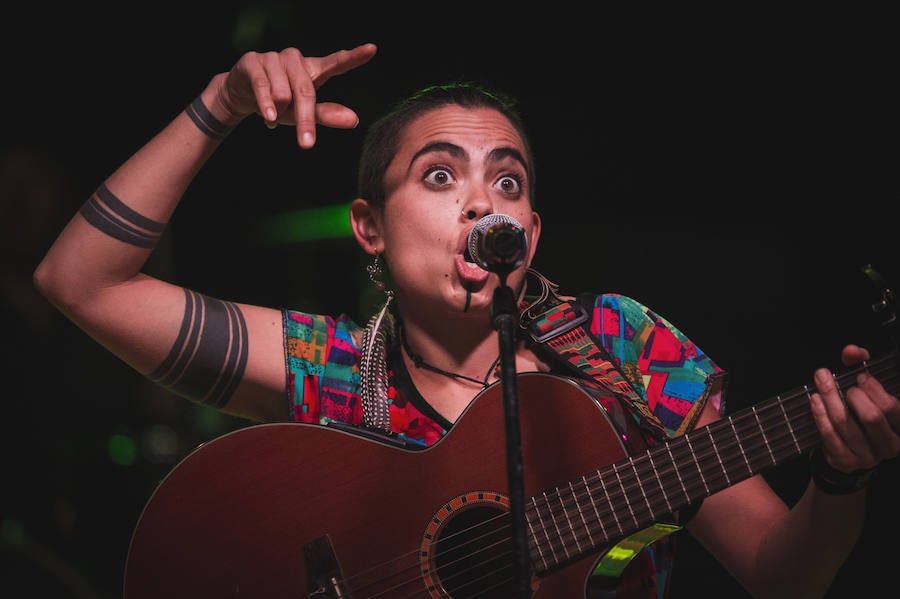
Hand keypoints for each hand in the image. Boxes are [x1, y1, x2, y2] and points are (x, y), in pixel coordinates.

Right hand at [216, 43, 377, 147]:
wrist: (241, 95)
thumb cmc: (280, 105)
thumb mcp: (303, 114)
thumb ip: (327, 115)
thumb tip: (354, 120)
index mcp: (313, 70)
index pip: (336, 62)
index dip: (354, 57)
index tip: (372, 49)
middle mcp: (295, 59)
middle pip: (306, 90)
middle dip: (306, 119)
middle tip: (306, 144)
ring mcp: (274, 58)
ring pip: (283, 91)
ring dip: (279, 111)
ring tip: (273, 116)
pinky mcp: (253, 61)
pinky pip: (263, 86)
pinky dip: (266, 105)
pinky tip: (269, 118)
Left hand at [810, 344, 899, 473]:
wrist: (852, 451)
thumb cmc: (864, 414)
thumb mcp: (871, 391)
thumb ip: (863, 366)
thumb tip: (851, 351)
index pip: (893, 408)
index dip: (876, 390)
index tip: (862, 377)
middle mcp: (889, 444)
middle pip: (872, 417)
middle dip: (855, 395)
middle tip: (846, 385)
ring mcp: (867, 455)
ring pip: (845, 423)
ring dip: (830, 398)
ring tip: (822, 381)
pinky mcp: (845, 460)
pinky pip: (829, 434)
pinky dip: (819, 414)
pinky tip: (815, 399)